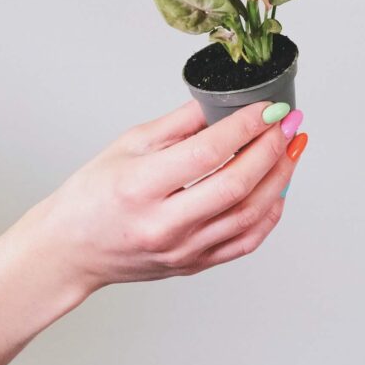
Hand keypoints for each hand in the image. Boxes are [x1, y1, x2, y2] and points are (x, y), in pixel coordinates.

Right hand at [34, 99, 305, 292]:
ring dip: (280, 177)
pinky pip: (246, 241)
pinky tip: (279, 188)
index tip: (269, 107)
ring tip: (292, 148)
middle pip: (237, 185)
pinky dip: (270, 213)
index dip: (247, 126)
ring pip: (249, 215)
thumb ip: (180, 123)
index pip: (208, 152)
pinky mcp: (195, 264)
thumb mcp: (129, 145)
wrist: (71, 250)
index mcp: (141, 187)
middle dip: (272, 148)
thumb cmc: (93, 195)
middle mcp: (165, 224)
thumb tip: (223, 100)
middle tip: (290, 122)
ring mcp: (183, 250)